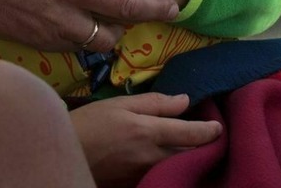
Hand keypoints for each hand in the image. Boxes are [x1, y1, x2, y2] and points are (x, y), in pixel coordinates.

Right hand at [0, 0, 184, 51]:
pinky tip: (90, 35)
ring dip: (121, 31)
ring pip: (106, 34)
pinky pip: (78, 45)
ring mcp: (57, 17)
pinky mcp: (43, 38)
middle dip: (154, 8)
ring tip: (125, 27)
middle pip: (126, 4)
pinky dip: (89, 41)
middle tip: (171, 9)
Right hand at [70, 93, 220, 187]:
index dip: (210, 130)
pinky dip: (168, 166)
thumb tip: (185, 100)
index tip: (219, 127)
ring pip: (176, 165)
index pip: (191, 134)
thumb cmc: (89, 123)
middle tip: (209, 135)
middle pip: (188, 153)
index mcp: (148, 132)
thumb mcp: (119, 104)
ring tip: (189, 145)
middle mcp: (151, 157)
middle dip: (201, 145)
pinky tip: (166, 158)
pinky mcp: (135, 185)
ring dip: (186, 156)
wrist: (61, 154)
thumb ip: (154, 103)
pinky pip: (160, 174)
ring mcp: (144, 175)